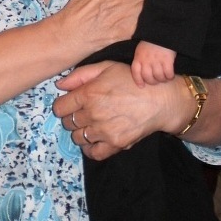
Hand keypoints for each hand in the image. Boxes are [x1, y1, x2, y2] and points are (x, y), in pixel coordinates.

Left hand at [53, 61, 220, 159]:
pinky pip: (93, 153)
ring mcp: (104, 130)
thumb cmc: (133, 80)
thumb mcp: (106, 67)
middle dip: (73, 118)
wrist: (160, 100)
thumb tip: (59, 85)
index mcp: (88, 94)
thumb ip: (80, 75)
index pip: (60, 108)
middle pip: (68, 123)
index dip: (63, 105)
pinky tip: (96, 139)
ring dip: (82, 132)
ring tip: (93, 125)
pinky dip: (90, 148)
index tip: (71, 104)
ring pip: (78, 138)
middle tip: (85, 113)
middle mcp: (93, 113)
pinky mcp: (115, 144)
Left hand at [131, 40, 175, 85]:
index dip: (138, 80)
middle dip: (153, 82)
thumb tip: (143, 70)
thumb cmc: (152, 40)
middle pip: (148, 77)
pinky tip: (171, 75)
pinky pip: (168, 73)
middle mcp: (146, 60)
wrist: (163, 31)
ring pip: (158, 77)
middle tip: (157, 81)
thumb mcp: (142, 48)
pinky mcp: (167, 60)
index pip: (135, 72)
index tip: (142, 86)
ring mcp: (156, 60)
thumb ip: (141, 58)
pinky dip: (170, 76)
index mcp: (139, 56)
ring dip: (162, 80)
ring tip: (165, 78)